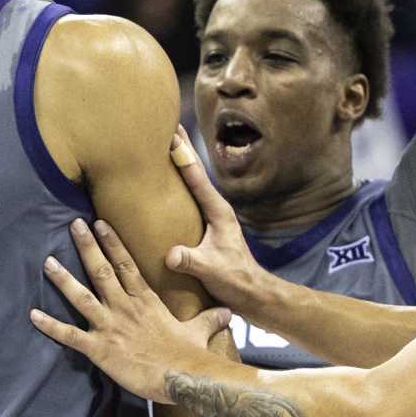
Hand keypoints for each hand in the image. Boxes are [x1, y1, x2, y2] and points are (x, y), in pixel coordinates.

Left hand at [30, 219, 231, 404]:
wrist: (183, 377)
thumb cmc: (190, 356)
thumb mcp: (200, 331)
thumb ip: (209, 319)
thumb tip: (227, 313)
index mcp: (146, 300)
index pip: (127, 264)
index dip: (112, 242)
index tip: (100, 223)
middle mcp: (125, 307)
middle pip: (102, 270)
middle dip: (86, 246)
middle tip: (74, 225)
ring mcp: (110, 326)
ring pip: (81, 296)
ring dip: (63, 279)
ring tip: (47, 262)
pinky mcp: (99, 349)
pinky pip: (69, 335)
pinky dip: (50, 326)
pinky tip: (32, 315)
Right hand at [164, 134, 269, 312]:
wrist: (252, 293)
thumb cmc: (236, 281)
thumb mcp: (212, 271)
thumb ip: (192, 261)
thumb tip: (171, 255)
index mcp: (219, 212)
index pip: (197, 177)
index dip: (183, 155)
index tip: (170, 133)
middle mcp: (216, 208)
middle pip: (195, 172)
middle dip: (181, 148)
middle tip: (166, 123)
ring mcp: (212, 216)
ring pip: (192, 183)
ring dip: (179, 164)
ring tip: (163, 144)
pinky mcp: (206, 227)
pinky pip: (189, 198)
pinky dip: (178, 185)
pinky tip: (165, 182)